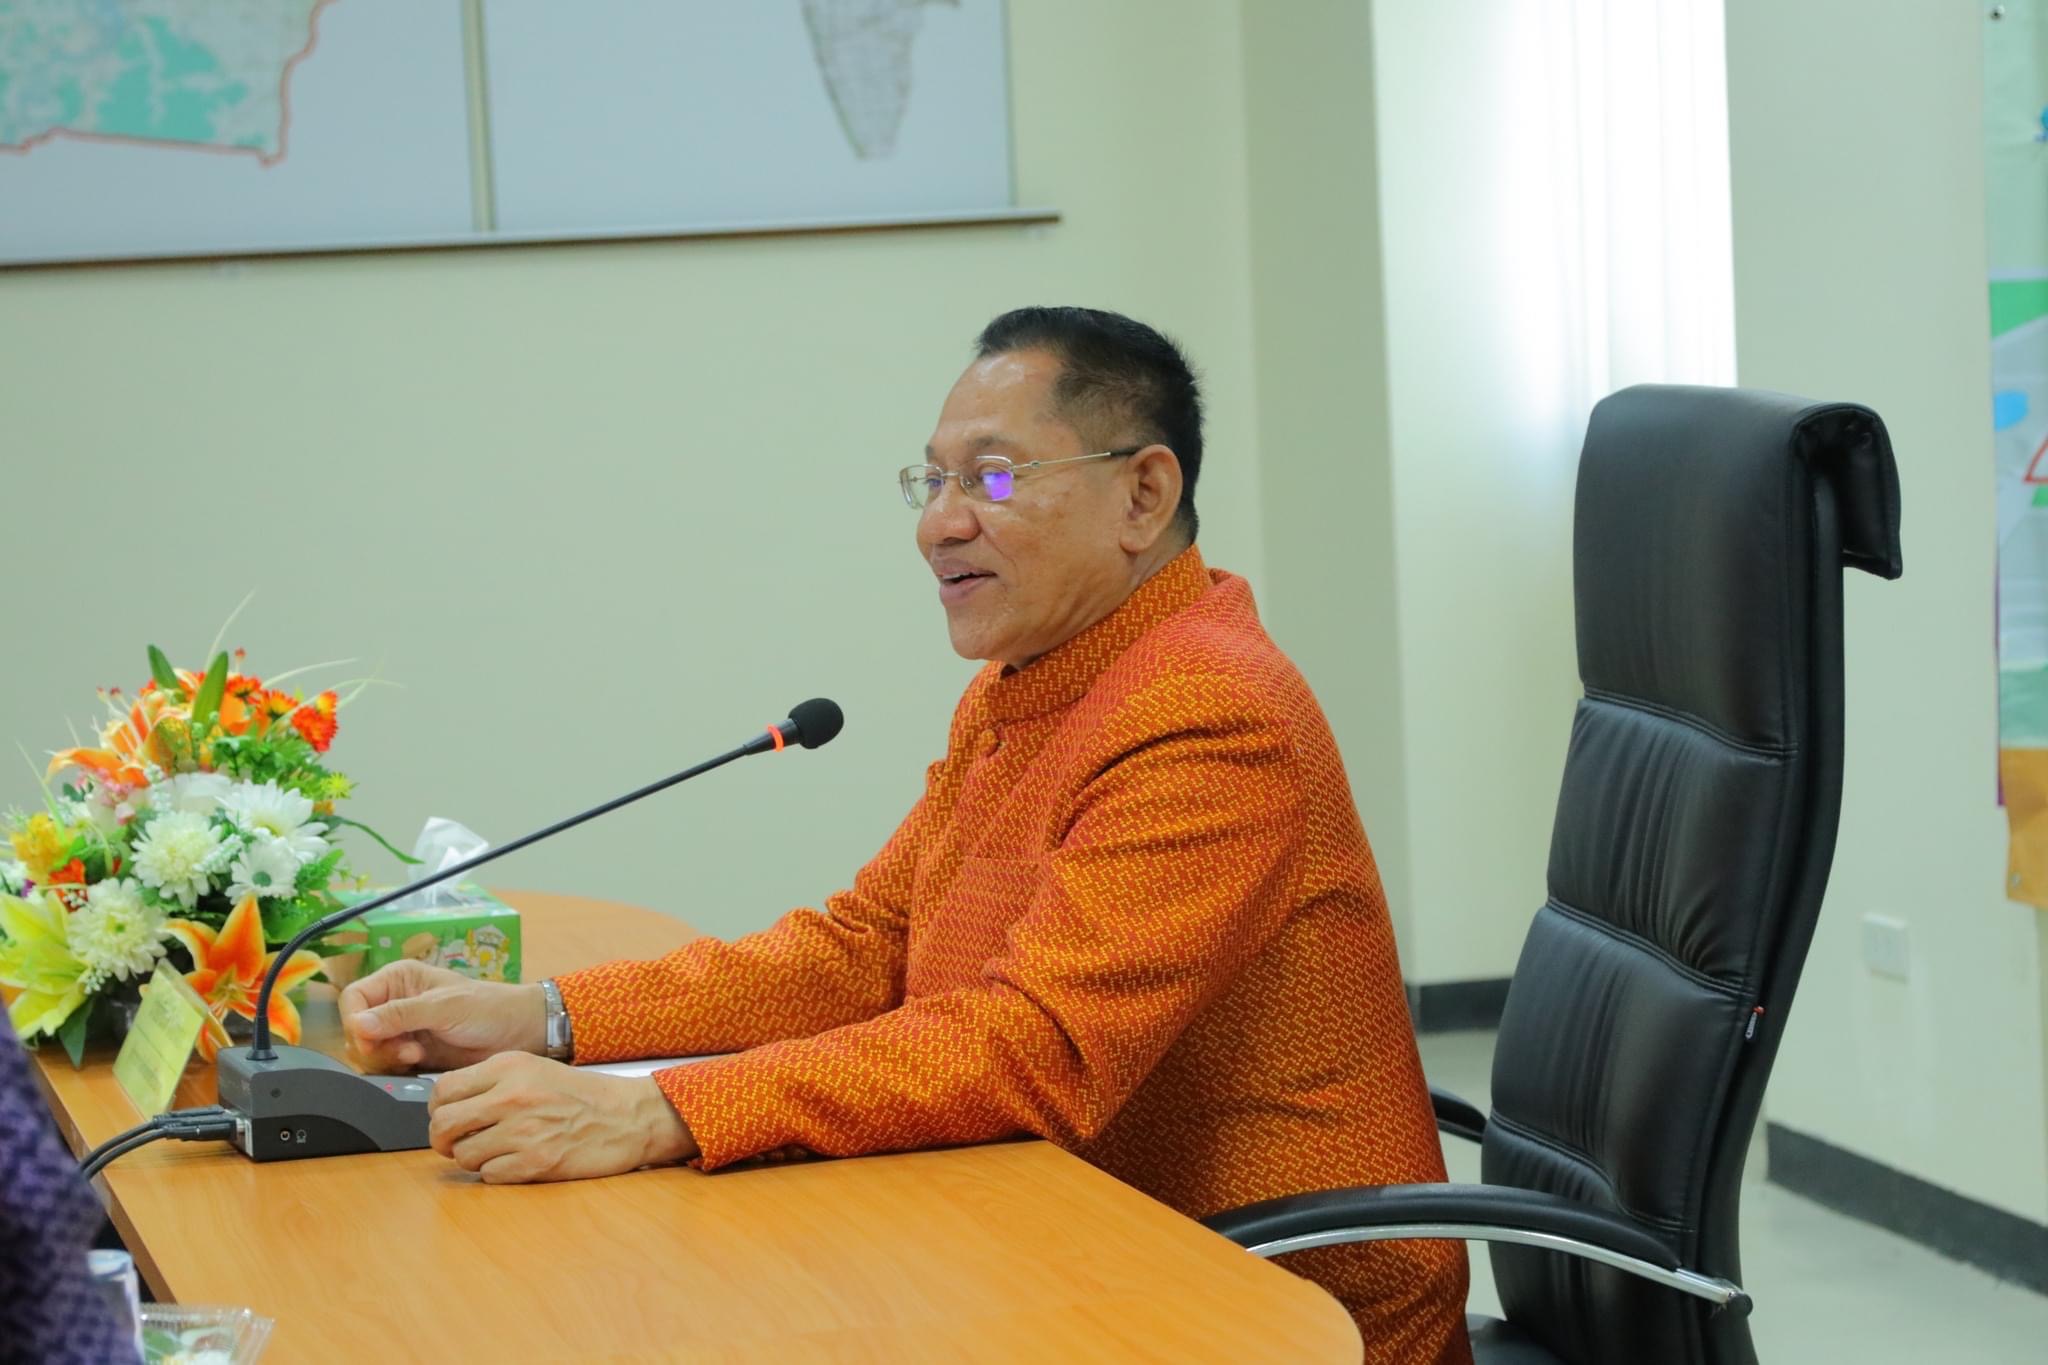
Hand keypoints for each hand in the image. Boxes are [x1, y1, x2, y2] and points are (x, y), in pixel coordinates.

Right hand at [340, 960, 545, 1073]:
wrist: (518, 1033)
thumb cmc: (488, 1008)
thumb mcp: (444, 1007)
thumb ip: (401, 1015)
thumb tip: (358, 1024)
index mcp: (398, 979)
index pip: (353, 998)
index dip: (354, 1021)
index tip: (371, 1040)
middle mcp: (394, 1002)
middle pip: (356, 1028)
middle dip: (373, 1044)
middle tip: (406, 1050)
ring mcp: (402, 1029)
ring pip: (368, 1050)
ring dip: (386, 1058)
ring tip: (416, 1055)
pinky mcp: (410, 1053)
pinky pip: (385, 1065)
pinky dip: (395, 1068)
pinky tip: (418, 1063)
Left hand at [427, 1052, 697, 1182]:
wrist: (626, 1117)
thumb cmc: (580, 1095)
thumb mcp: (534, 1069)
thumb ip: (492, 1080)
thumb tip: (447, 1103)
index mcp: (509, 1067)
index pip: (443, 1089)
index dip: (437, 1109)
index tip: (447, 1117)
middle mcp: (512, 1096)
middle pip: (444, 1124)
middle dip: (443, 1139)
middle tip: (457, 1142)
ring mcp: (523, 1131)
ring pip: (463, 1155)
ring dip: (473, 1158)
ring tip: (495, 1151)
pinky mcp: (535, 1162)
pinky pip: (489, 1175)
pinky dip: (496, 1172)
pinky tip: (515, 1161)